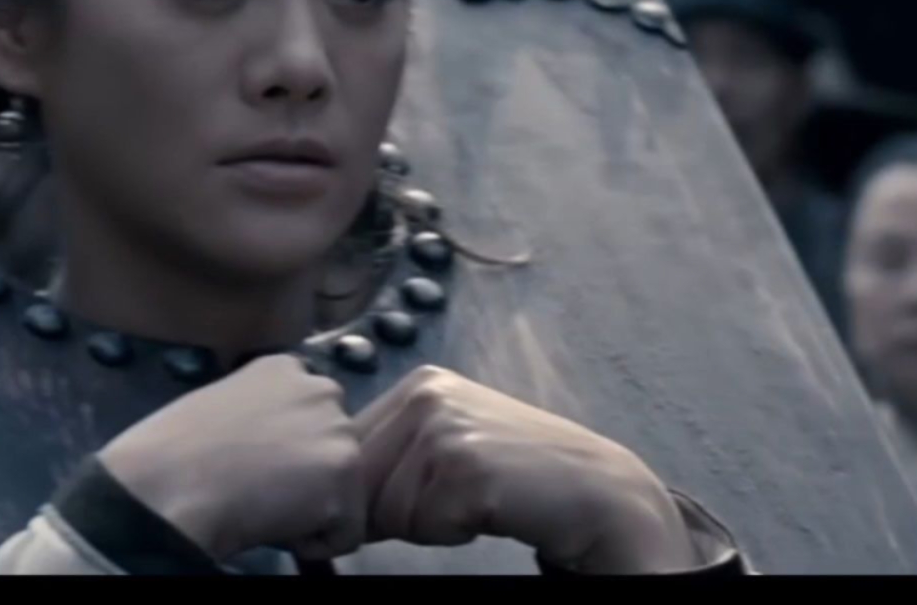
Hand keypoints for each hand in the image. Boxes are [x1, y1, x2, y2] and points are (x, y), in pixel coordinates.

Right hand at [95, 353, 364, 561]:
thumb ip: (259, 413)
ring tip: (263, 507)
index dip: (287, 448)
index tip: (257, 464)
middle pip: (333, 446)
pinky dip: (315, 544)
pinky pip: (347, 531)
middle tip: (261, 489)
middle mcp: (322, 389)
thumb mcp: (220, 404)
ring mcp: (337, 429)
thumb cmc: (171, 451)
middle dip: (306, 473)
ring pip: (343, 488)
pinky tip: (274, 528)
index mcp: (285, 368)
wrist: (167, 483)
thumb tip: (271, 443)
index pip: (310, 413)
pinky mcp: (344, 474)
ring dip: (310, 506)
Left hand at [355, 365, 698, 572]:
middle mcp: (427, 394)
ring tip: (474, 501)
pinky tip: (489, 508)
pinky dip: (450, 533)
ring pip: (385, 510)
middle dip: (389, 509)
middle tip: (448, 503)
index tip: (401, 502)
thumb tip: (325, 491)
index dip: (362, 491)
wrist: (591, 488)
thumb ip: (391, 451)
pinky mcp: (465, 466)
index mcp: (418, 384)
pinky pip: (420, 526)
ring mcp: (446, 427)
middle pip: (357, 481)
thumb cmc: (514, 474)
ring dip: (423, 523)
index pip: (347, 451)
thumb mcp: (446, 444)